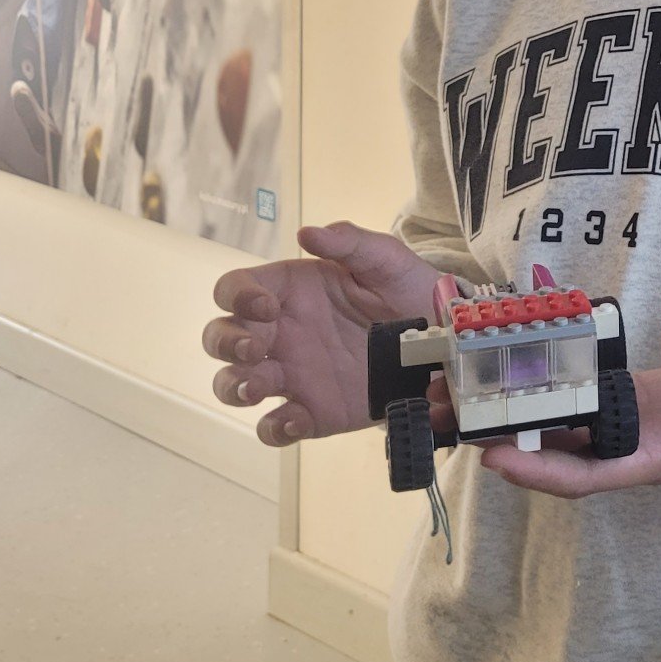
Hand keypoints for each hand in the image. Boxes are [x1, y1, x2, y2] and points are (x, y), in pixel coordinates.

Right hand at [203, 220, 440, 446]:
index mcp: (288, 291)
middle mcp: (280, 333)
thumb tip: (308, 233)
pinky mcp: (312, 412)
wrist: (440, 340)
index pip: (235, 289)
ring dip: (235, 387)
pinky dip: (274, 428)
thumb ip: (350, 243)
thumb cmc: (407, 291)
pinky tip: (294, 421)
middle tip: (257, 348)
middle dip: (226, 343)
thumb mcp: (385, 260)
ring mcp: (292, 375)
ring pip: (234, 384)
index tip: (266, 305)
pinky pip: (275, 426)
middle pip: (220, 338)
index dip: (237, 296)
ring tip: (259, 387)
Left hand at [479, 320, 660, 497]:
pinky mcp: (625, 394)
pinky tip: (517, 349)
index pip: (584, 477)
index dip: (539, 471)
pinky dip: (547, 374)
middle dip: (504, 436)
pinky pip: (578, 388)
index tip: (494, 455)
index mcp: (653, 458)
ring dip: (514, 405)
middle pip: (555, 450)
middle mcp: (627, 445)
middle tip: (453, 409)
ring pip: (559, 419)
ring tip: (464, 380)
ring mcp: (623, 420)